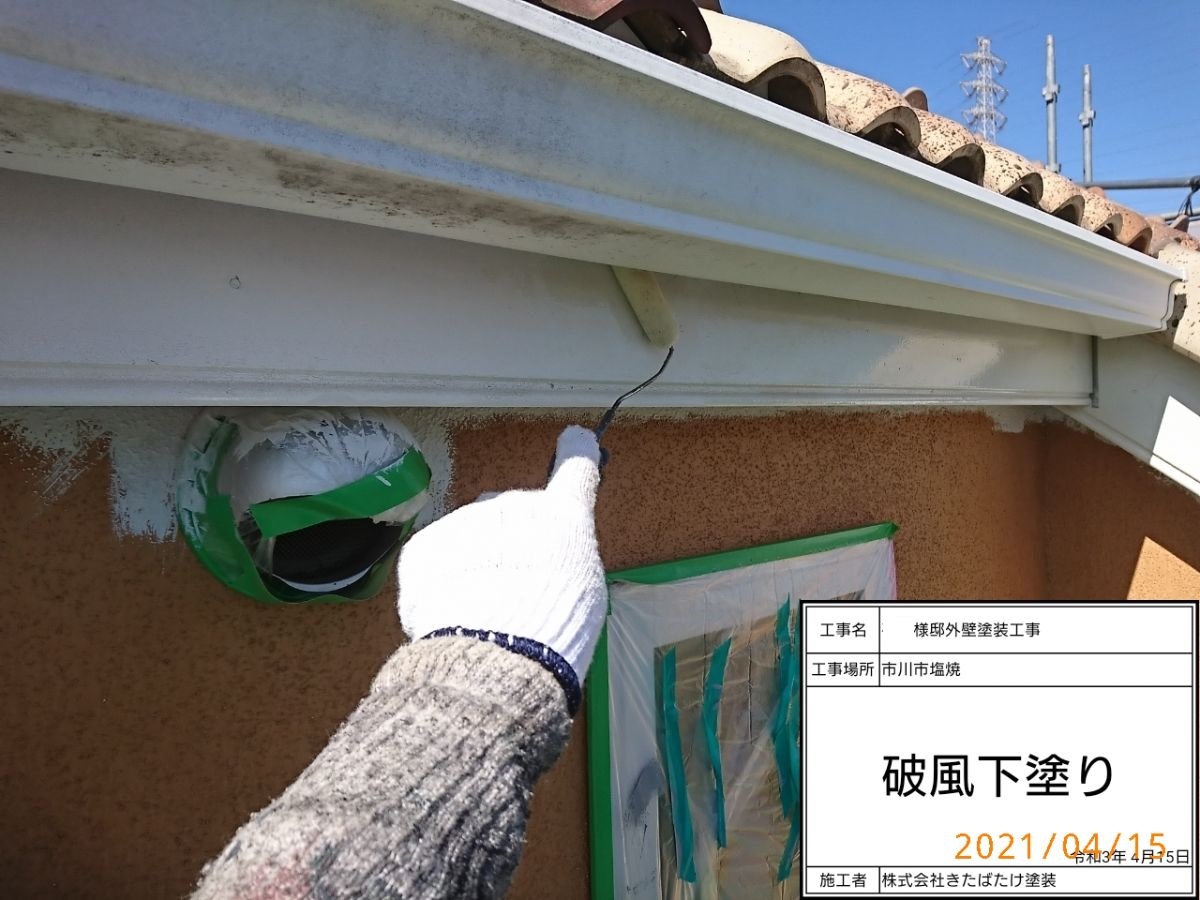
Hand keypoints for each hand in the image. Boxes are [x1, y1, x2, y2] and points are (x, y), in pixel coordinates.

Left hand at [397, 426, 606, 707]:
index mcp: (561, 518)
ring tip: (482, 610)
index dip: (577, 454)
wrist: (496, 652)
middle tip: (515, 587)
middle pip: (511, 514)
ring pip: (471, 538)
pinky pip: (438, 558)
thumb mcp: (583, 590)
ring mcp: (465, 521)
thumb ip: (564, 555)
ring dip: (475, 565)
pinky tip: (455, 612)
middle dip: (511, 541)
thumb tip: (550, 548)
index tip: (577, 440)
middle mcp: (512, 506)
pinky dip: (444, 581)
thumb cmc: (553, 627)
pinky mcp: (426, 546)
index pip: (575, 473)